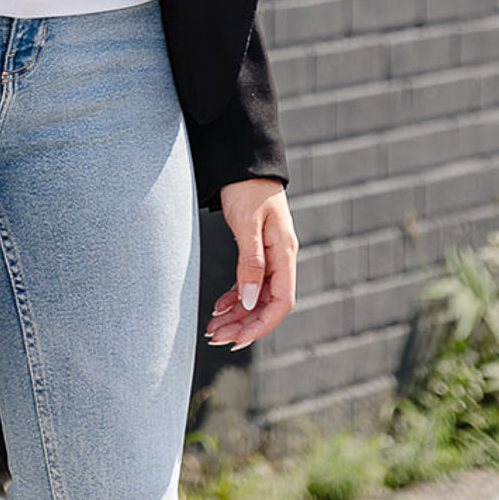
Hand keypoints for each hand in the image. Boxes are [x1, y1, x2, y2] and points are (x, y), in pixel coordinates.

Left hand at [207, 179, 296, 351]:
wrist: (243, 159)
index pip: (281, 302)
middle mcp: (280, 258)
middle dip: (244, 324)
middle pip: (267, 303)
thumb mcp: (246, 223)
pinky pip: (249, 282)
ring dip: (237, 314)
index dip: (261, 325)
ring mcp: (270, 255)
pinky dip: (235, 296)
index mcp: (284, 253)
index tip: (238, 339)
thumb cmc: (246, 186)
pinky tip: (220, 305)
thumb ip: (250, 262)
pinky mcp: (257, 250)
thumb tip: (248, 300)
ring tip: (213, 327)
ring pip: (256, 295)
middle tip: (217, 337)